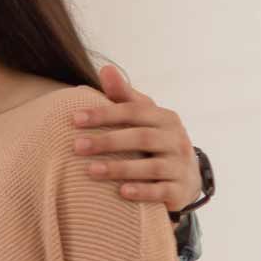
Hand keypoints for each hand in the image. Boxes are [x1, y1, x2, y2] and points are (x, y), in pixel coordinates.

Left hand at [73, 64, 202, 212]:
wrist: (185, 176)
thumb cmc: (154, 141)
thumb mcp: (144, 117)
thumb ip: (123, 96)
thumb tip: (105, 68)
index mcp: (165, 118)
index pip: (134, 111)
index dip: (104, 113)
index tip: (74, 119)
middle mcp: (176, 139)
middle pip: (141, 137)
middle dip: (107, 141)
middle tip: (76, 146)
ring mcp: (180, 165)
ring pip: (152, 166)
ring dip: (120, 168)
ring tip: (90, 170)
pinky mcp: (180, 190)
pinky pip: (162, 191)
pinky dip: (143, 191)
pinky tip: (122, 193)